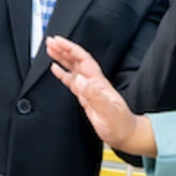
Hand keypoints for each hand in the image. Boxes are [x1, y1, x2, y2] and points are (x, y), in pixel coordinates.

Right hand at [47, 36, 155, 156]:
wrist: (125, 135)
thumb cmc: (120, 124)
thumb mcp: (108, 110)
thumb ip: (93, 94)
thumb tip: (79, 80)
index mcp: (98, 82)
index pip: (82, 59)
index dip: (70, 48)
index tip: (59, 41)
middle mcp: (93, 83)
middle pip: (76, 61)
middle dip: (63, 49)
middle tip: (50, 41)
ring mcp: (89, 89)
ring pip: (73, 69)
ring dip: (62, 58)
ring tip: (50, 50)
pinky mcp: (85, 98)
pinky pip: (71, 82)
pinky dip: (62, 74)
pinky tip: (55, 69)